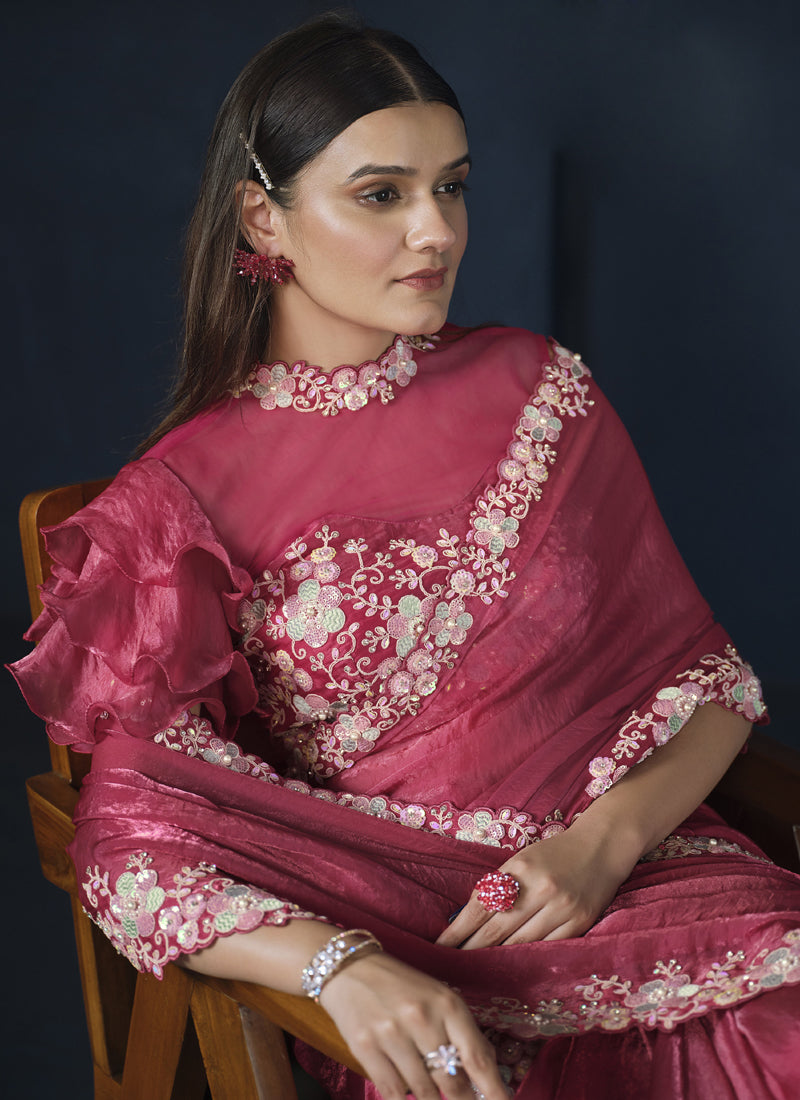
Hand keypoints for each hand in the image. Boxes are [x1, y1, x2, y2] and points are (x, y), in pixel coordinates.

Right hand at [318, 950, 508, 1099]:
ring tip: (433, 1094)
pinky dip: (403, 1099)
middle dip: (462, 1099)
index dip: (493, 1090)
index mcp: (446, 1004)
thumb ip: (462, 1033)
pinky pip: (392, 1092)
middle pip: (452, 1081)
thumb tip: (486, 1074)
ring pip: (423, 1092)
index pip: (476, 1057)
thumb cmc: (402, 985)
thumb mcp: (438, 997)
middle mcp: (421, 1018)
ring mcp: (391, 1034)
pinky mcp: (365, 1048)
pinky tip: (407, 1092)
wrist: (350, 968)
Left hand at [436, 819, 635, 948]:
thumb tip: (465, 919)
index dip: (459, 930)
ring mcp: (562, 908)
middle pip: (497, 929)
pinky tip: (513, 966)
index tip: (441, 947)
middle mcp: (540, 889)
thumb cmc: (554, 855)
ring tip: (477, 970)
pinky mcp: (579, 924)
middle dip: (472, 950)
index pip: (481, 906)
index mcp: (520, 869)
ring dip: (497, 958)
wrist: (600, 847)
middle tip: (453, 966)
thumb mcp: (521, 862)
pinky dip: (528, 958)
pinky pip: (547, 948)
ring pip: (521, 944)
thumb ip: (498, 887)